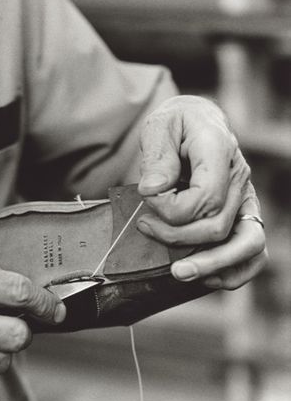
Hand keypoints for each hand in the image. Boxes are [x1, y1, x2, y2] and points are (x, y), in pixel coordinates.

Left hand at [136, 95, 266, 288]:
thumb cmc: (175, 127)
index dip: (170, 209)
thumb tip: (153, 190)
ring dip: (210, 264)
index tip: (145, 199)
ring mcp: (245, 200)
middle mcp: (239, 178)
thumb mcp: (159, 127)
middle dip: (176, 238)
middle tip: (145, 227)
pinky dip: (232, 272)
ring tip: (177, 272)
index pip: (204, 197)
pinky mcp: (243, 217)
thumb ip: (158, 157)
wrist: (194, 124)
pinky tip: (203, 276)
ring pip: (246, 246)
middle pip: (217, 226)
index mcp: (220, 151)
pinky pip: (254, 255)